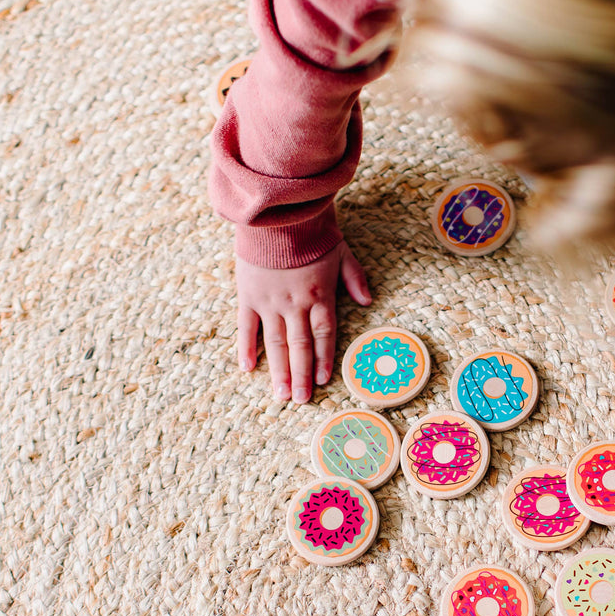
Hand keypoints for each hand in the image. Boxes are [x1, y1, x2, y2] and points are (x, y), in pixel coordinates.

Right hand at [235, 242, 371, 401]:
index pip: (324, 335)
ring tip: (280, 395)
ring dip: (278, 371)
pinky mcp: (248, 295)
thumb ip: (355, 278)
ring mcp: (270, 302)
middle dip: (300, 376)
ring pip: (276, 343)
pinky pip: (246, 327)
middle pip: (300, 347)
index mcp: (320, 296)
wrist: (278, 215)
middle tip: (300, 400)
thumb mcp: (342, 252)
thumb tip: (368, 301)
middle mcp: (296, 305)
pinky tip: (248, 368)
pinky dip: (247, 348)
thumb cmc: (312, 232)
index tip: (321, 381)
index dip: (323, 359)